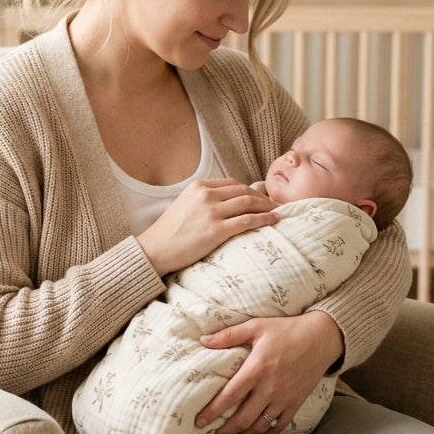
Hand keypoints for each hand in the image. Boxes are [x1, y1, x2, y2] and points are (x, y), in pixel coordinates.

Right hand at [135, 179, 277, 275]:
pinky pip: (247, 221)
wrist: (155, 250)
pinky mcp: (216, 230)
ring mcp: (211, 212)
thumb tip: (227, 201)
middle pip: (243, 191)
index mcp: (198, 187)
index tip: (260, 197)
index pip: (232, 183)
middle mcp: (206, 195)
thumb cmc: (169, 232)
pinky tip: (274, 220)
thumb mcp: (184, 205)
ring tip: (278, 211)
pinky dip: (264, 219)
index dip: (250, 190)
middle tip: (275, 204)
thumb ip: (204, 199)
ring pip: (248, 203)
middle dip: (263, 197)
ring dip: (267, 206)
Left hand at [193, 311, 344, 433]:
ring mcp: (284, 399)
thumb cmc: (287, 330)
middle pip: (242, 419)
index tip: (199, 421)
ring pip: (259, 426)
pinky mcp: (295, 403)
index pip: (229, 396)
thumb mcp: (256, 326)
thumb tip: (203, 340)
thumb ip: (229, 335)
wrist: (322, 338)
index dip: (212, 411)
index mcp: (256, 369)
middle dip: (224, 431)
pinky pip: (278, 426)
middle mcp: (269, 388)